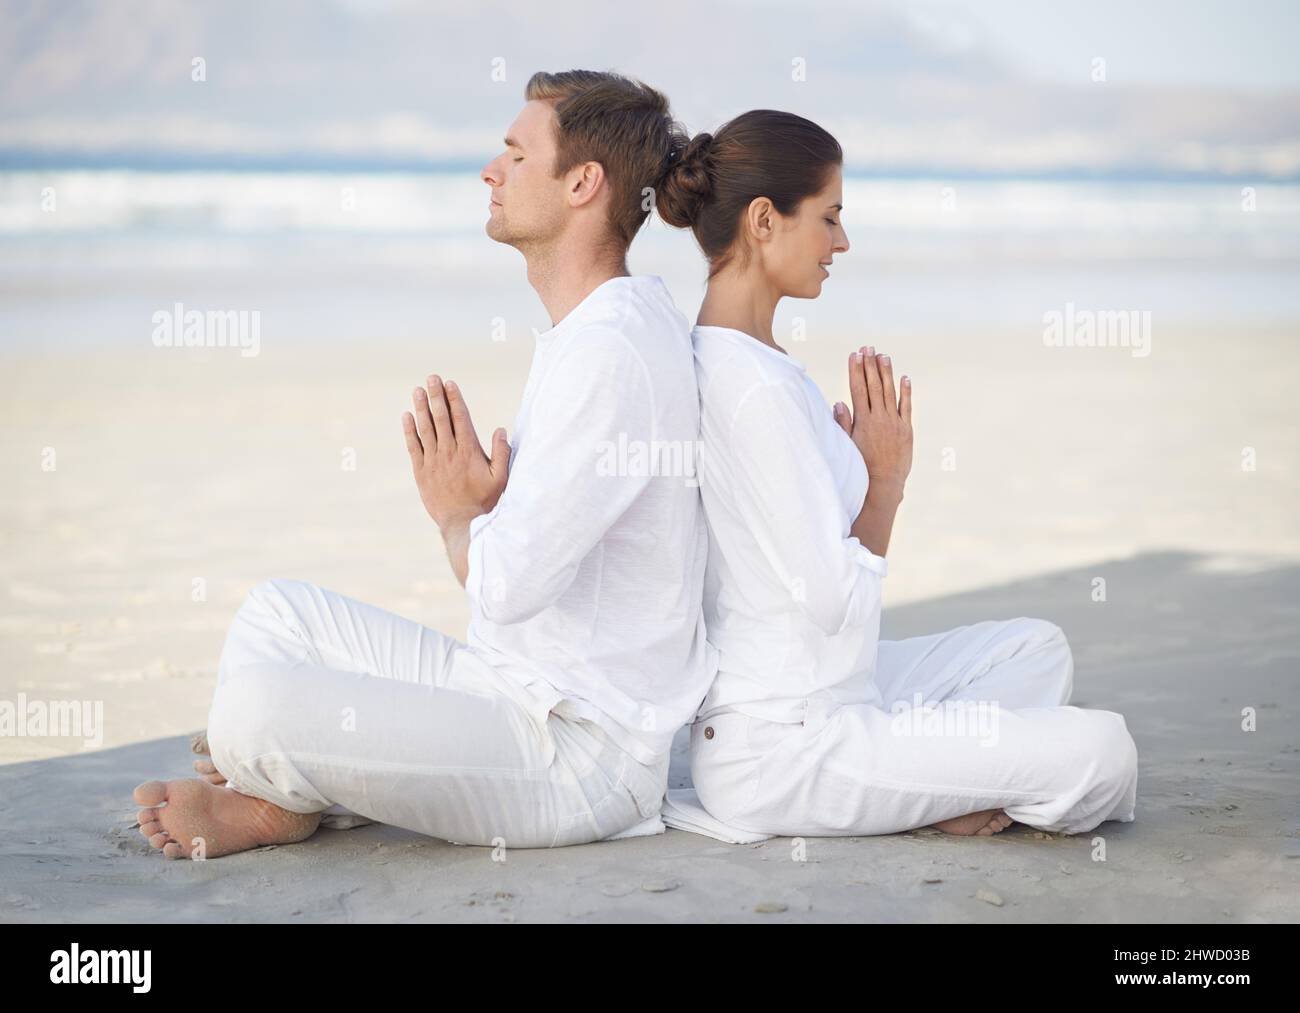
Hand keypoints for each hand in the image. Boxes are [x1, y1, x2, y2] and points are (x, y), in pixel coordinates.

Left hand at [401, 375, 510, 532]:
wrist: (462, 523)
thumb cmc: (485, 501)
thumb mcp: (501, 478)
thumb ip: (502, 453)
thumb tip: (500, 430)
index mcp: (469, 451)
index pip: (460, 418)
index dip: (454, 399)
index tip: (450, 384)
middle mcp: (449, 452)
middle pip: (441, 418)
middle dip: (436, 396)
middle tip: (431, 378)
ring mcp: (433, 461)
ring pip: (425, 429)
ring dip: (421, 408)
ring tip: (418, 390)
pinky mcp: (421, 472)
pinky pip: (413, 447)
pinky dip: (409, 431)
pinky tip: (407, 416)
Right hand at [833, 346, 911, 496]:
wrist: (883, 483)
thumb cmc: (861, 466)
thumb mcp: (847, 445)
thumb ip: (843, 423)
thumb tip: (838, 403)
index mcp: (863, 421)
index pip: (858, 389)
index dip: (856, 370)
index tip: (854, 355)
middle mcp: (879, 418)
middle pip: (874, 386)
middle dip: (870, 365)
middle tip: (868, 347)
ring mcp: (895, 423)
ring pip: (890, 392)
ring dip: (887, 372)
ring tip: (883, 356)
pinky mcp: (907, 430)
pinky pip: (907, 406)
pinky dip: (906, 392)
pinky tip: (905, 377)